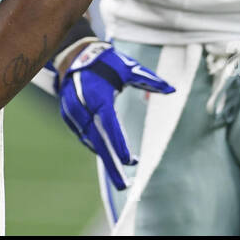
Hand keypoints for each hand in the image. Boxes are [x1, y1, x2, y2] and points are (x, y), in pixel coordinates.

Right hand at [50, 42, 174, 189]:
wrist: (74, 54)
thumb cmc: (106, 62)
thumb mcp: (128, 68)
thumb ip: (149, 80)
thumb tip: (172, 90)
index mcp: (98, 95)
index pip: (110, 124)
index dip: (119, 143)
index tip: (130, 160)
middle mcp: (83, 106)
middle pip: (98, 141)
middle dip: (111, 164)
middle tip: (123, 185)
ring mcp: (72, 111)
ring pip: (89, 140)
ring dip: (104, 154)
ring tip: (119, 171)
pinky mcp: (67, 115)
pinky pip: (82, 134)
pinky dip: (94, 144)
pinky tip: (106, 151)